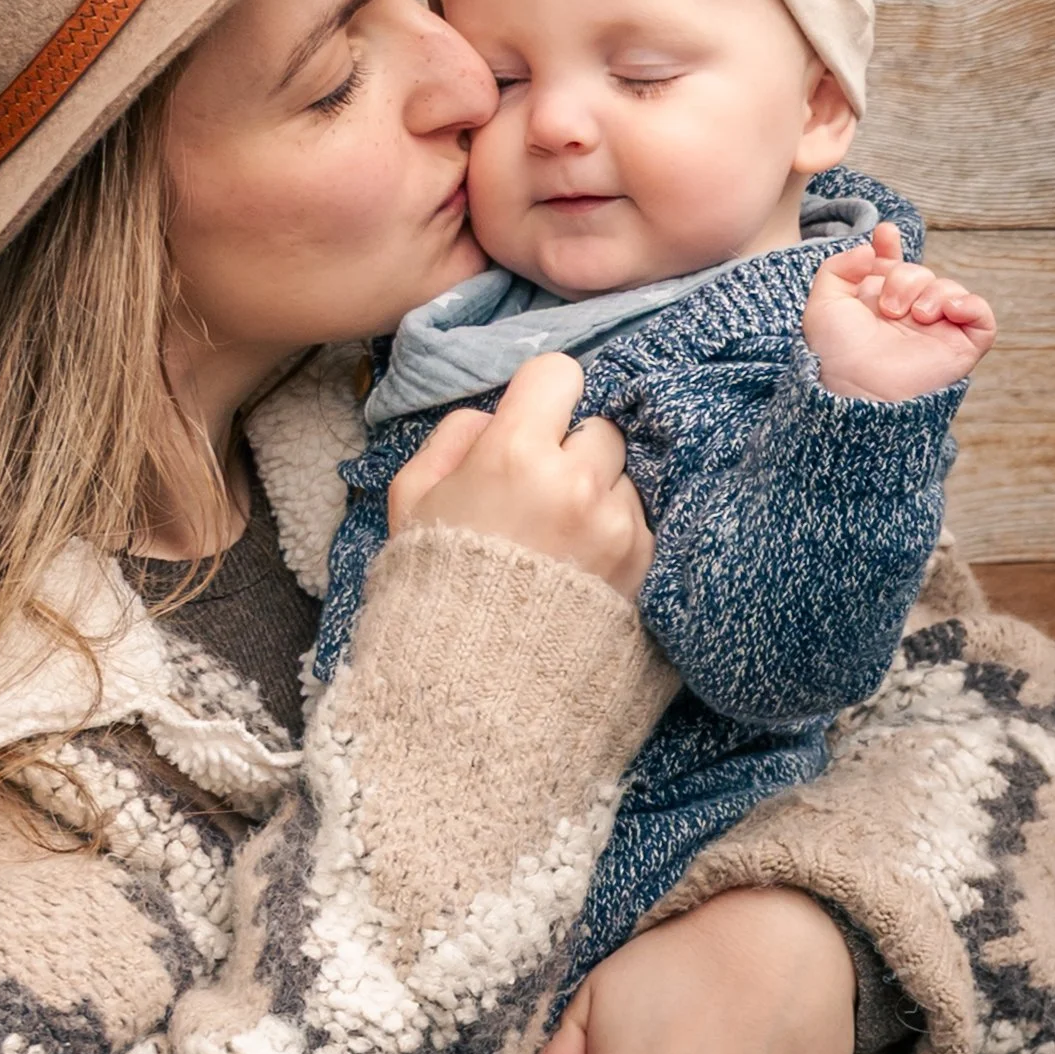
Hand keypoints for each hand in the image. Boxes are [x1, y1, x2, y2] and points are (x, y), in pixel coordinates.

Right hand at [388, 354, 654, 600]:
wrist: (473, 680)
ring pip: (621, 476)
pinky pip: (637, 520)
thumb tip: (498, 417)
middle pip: (598, 427)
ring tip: (556, 542)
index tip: (530, 426)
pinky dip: (612, 534)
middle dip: (570, 451)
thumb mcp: (410, 498)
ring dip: (596, 495)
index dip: (539, 397)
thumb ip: (454, 436)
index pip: (559, 373)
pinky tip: (577, 568)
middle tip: (538, 495)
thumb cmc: (434, 586)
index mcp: (515, 455)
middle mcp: (576, 483)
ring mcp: (617, 525)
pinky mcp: (644, 563)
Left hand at [805, 220, 995, 400]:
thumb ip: (838, 267)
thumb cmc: (836, 354)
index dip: (890, 247)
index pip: (891, 267)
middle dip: (906, 278)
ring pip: (949, 288)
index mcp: (876, 303)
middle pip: (920, 272)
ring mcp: (936, 330)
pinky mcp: (960, 347)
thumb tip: (870, 249)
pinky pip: (981, 315)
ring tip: (915, 316)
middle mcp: (906, 315)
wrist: (857, 388)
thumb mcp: (823, 304)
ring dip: (933, 293)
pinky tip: (951, 310)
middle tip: (889, 307)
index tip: (885, 234)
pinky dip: (971, 305)